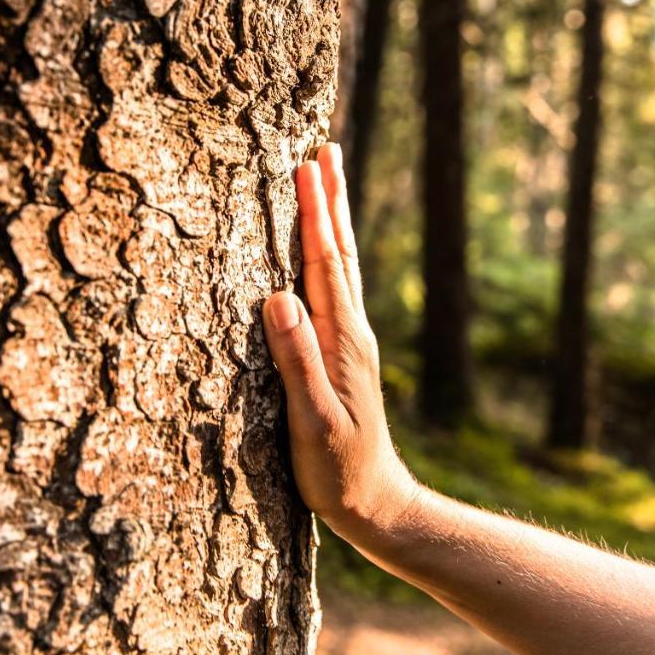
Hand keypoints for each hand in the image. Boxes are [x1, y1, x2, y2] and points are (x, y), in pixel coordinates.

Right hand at [262, 143, 416, 544]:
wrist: (376, 504)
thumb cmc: (338, 470)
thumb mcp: (313, 421)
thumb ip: (297, 361)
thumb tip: (278, 297)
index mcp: (343, 340)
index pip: (325, 263)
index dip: (315, 213)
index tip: (307, 165)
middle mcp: (351, 332)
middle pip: (339, 252)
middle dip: (331, 199)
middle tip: (325, 149)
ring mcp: (350, 342)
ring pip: (339, 267)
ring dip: (332, 221)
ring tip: (327, 182)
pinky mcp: (343, 355)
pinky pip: (334, 289)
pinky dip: (327, 256)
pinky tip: (320, 254)